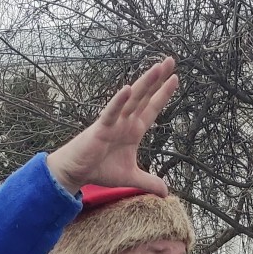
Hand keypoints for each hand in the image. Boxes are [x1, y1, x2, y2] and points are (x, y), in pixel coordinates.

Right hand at [46, 57, 179, 196]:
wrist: (77, 173)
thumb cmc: (100, 170)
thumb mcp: (131, 177)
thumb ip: (148, 182)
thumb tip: (166, 193)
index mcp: (134, 130)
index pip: (152, 108)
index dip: (163, 94)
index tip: (175, 78)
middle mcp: (126, 121)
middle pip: (145, 96)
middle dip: (158, 79)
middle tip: (171, 60)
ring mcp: (114, 122)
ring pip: (132, 99)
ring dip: (145, 83)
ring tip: (157, 68)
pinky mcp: (100, 128)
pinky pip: (111, 112)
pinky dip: (119, 101)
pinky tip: (128, 88)